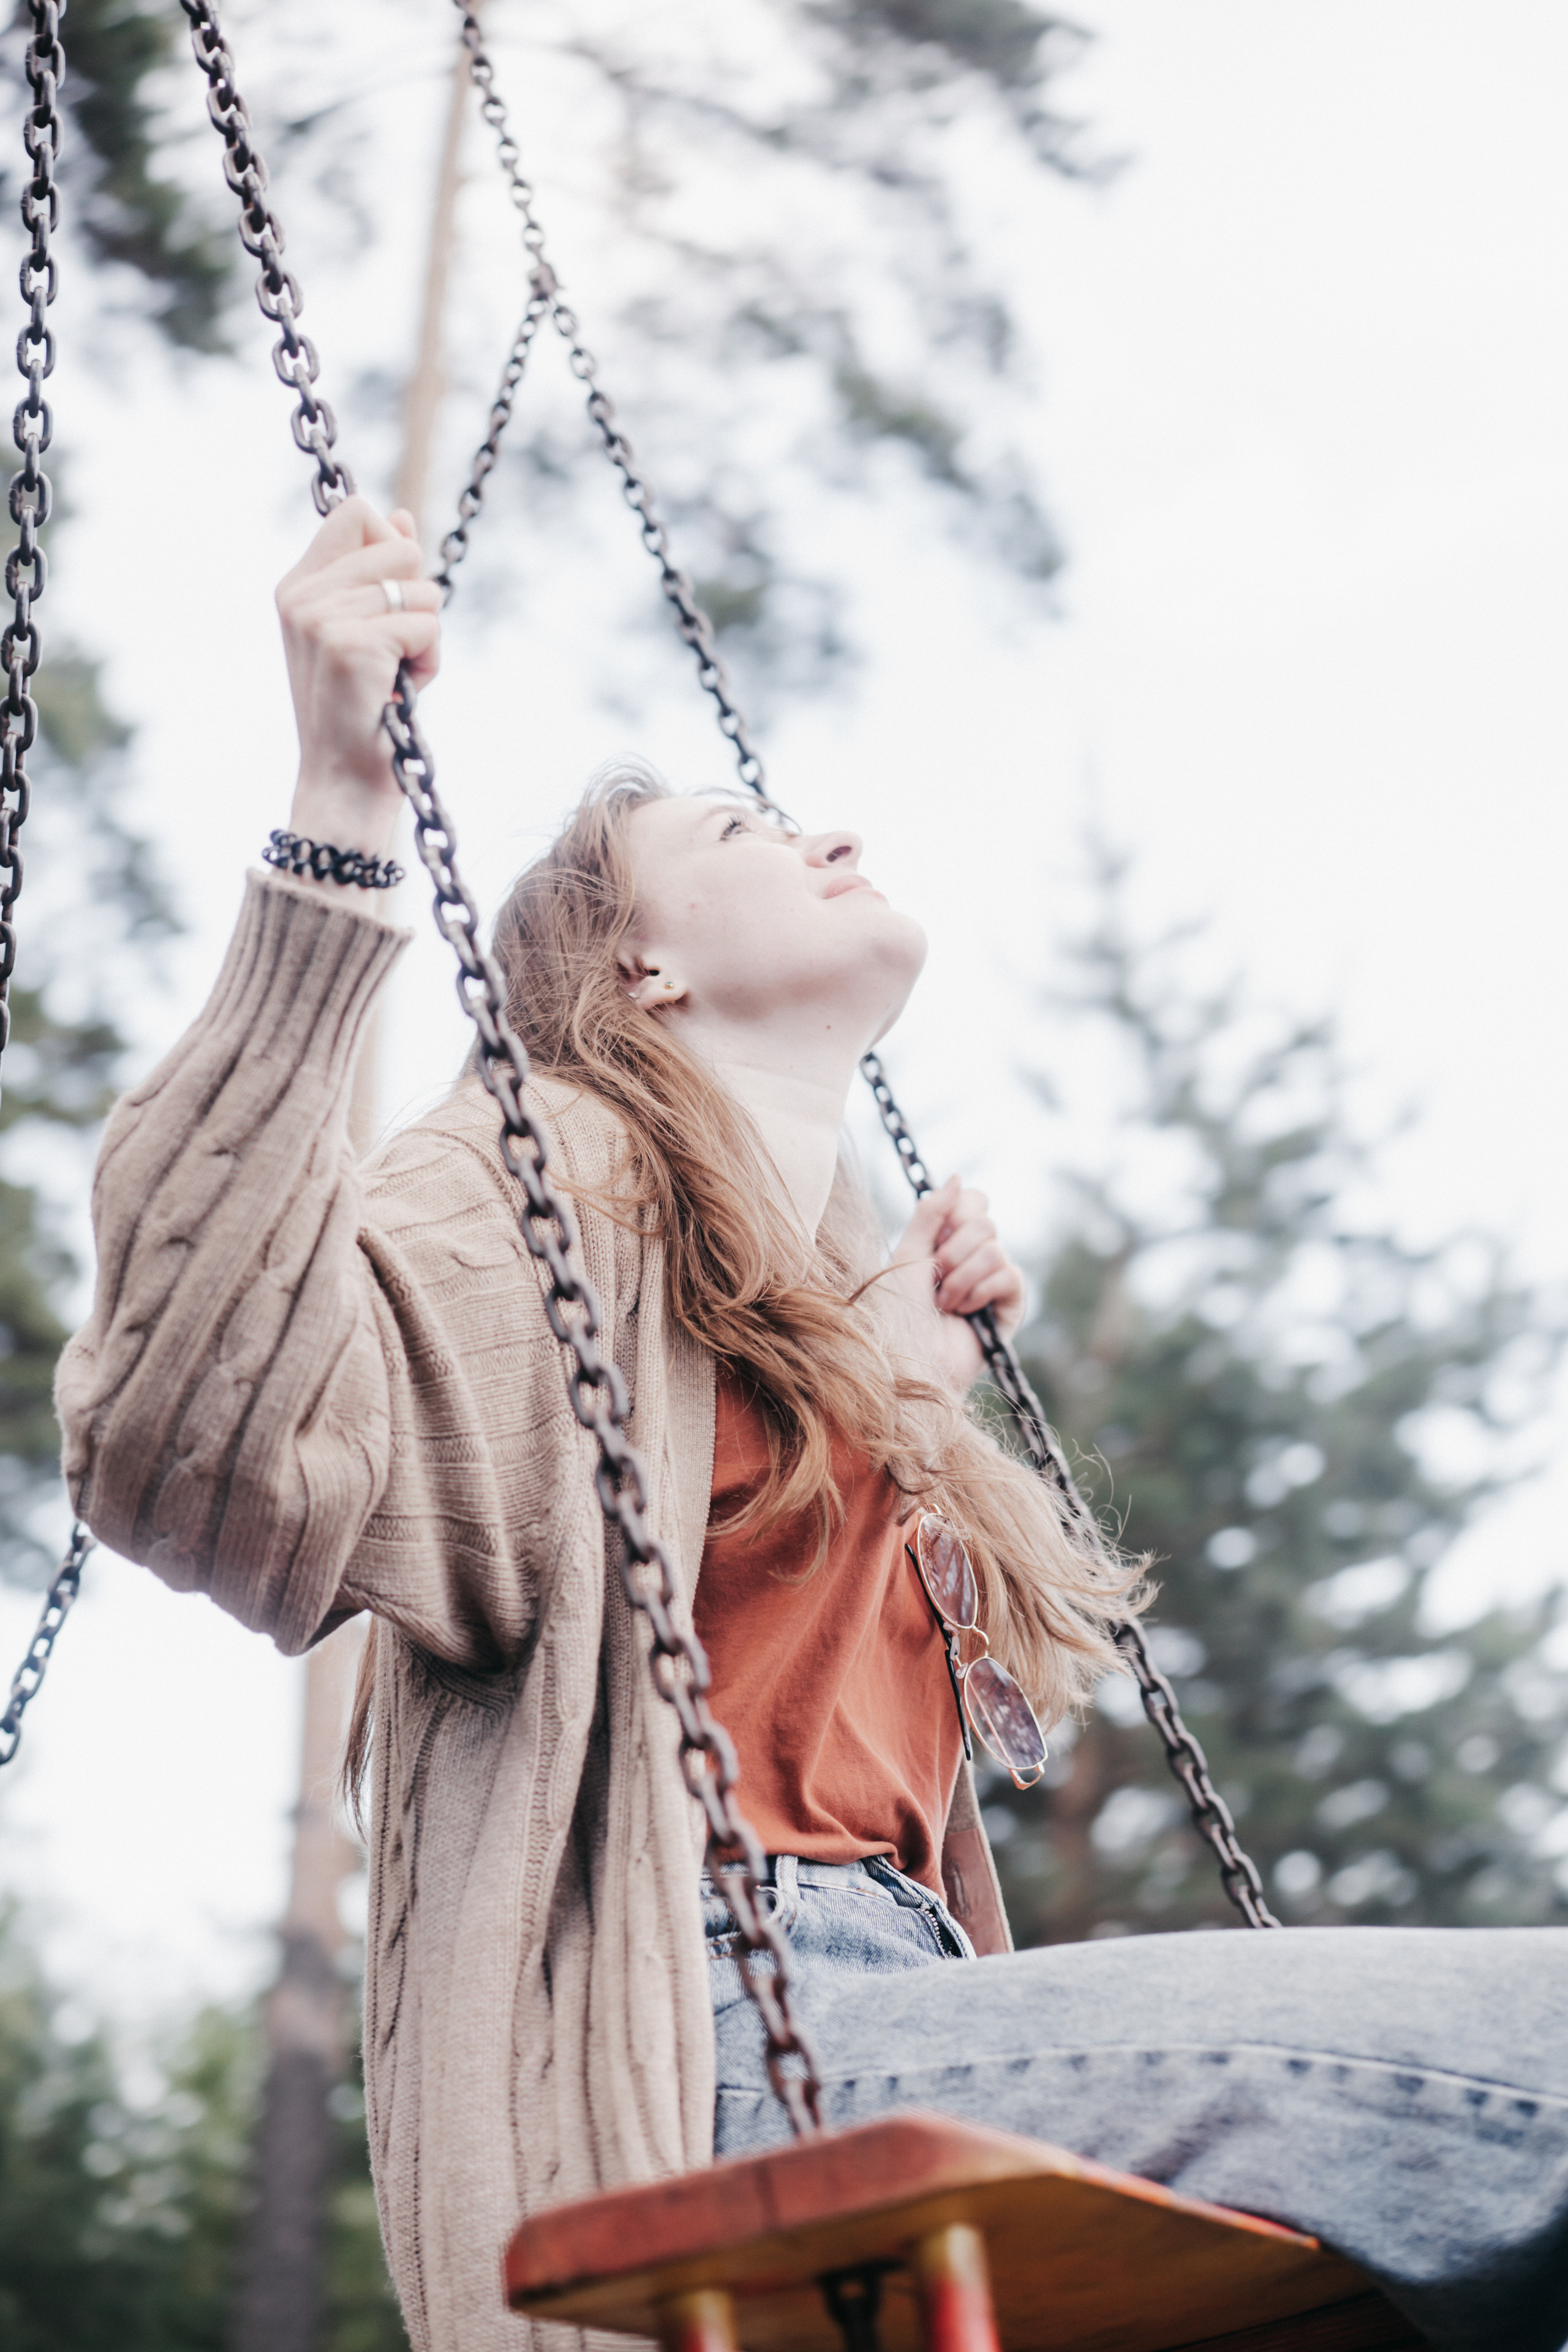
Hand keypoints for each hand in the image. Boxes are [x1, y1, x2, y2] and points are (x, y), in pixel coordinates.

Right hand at [275, 497, 441, 867]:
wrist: (344, 784)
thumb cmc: (362, 714)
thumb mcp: (367, 633)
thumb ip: (378, 574)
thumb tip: (401, 517)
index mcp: (297, 587)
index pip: (355, 514)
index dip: (392, 549)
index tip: (389, 604)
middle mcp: (301, 596)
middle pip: (398, 545)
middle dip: (417, 601)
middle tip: (392, 653)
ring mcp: (321, 618)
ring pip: (420, 589)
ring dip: (425, 638)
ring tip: (394, 678)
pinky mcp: (351, 645)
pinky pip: (427, 625)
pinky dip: (429, 663)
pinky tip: (400, 695)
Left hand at [885, 1174, 1027, 1392]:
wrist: (909, 1359)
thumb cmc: (899, 1312)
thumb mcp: (908, 1254)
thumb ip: (931, 1213)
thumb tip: (958, 1177)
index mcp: (949, 1239)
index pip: (974, 1200)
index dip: (957, 1213)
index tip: (934, 1241)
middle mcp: (975, 1255)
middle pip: (985, 1221)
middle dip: (952, 1251)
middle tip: (936, 1278)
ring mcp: (995, 1280)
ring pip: (994, 1248)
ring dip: (960, 1279)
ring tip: (945, 1304)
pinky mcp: (1011, 1305)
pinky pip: (1009, 1275)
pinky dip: (979, 1293)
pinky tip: (966, 1314)